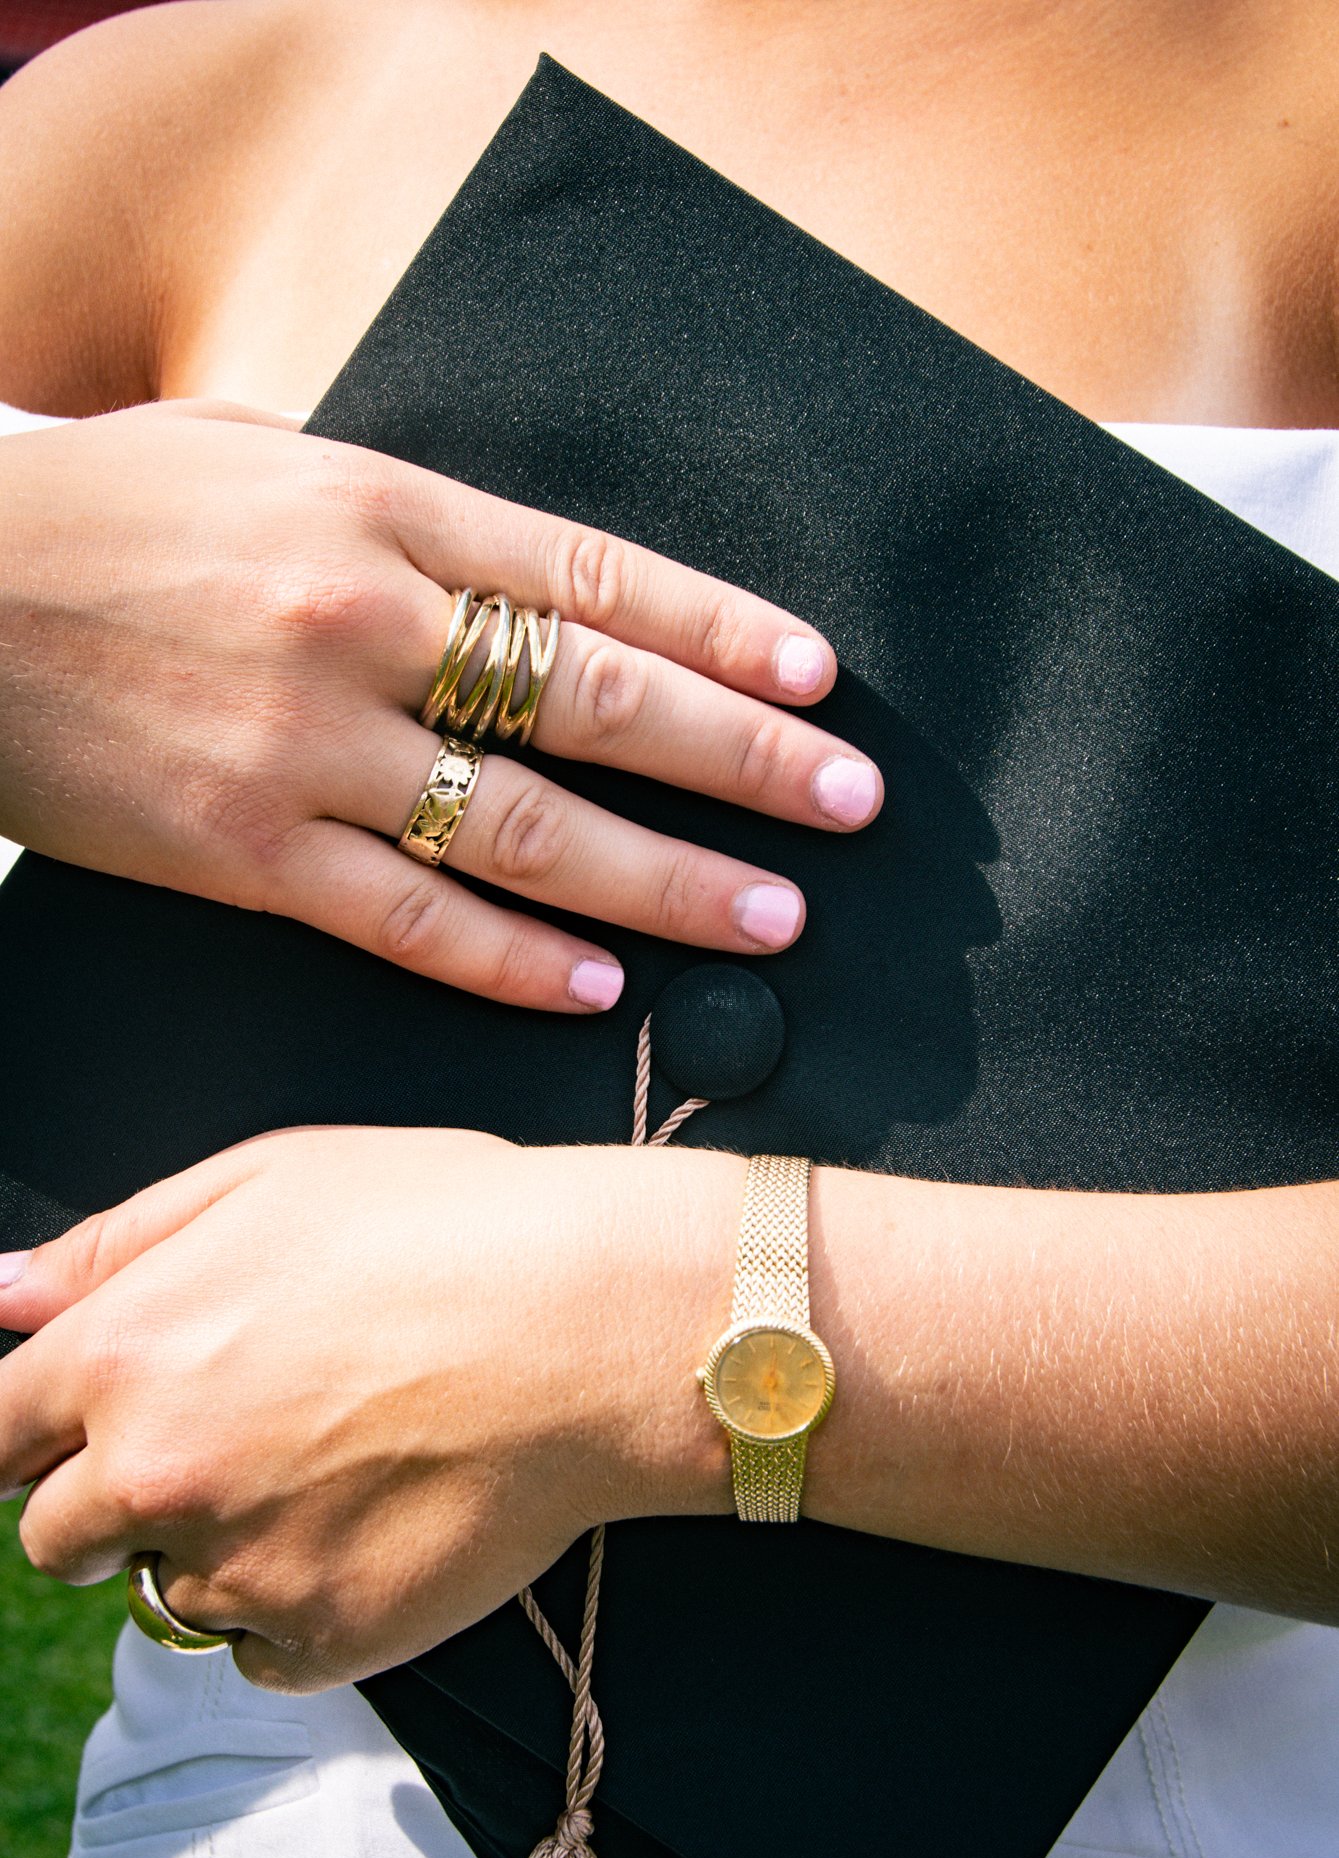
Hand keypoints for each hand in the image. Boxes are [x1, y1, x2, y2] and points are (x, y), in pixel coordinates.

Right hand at [0, 401, 880, 1009]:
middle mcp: (366, 625)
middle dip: (746, 762)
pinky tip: (596, 984)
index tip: (819, 679)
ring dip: (667, 881)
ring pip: (530, 832)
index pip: (601, 578)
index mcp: (384, 509)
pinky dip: (513, 959)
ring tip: (769, 917)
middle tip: (848, 807)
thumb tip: (528, 573)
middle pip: (602, 706)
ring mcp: (307, 748)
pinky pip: (409, 919)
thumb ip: (406, 519)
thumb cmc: (112, 513)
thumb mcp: (271, 462)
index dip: (726, 632)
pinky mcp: (244, 851)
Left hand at [0, 1128, 737, 1688]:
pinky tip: (372, 1525)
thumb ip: (115, 1244)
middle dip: (115, 1501)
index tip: (75, 1434)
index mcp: (125, 1352)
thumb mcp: (271, 1177)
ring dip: (220, 1551)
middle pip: (57, 1543)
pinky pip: (264, 1654)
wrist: (599, 1321)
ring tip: (331, 1471)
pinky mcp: (329, 1639)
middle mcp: (159, 1474)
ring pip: (170, 1597)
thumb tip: (6, 1291)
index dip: (34, 1435)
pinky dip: (300, 1607)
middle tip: (227, 1445)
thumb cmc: (451, 1226)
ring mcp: (242, 1569)